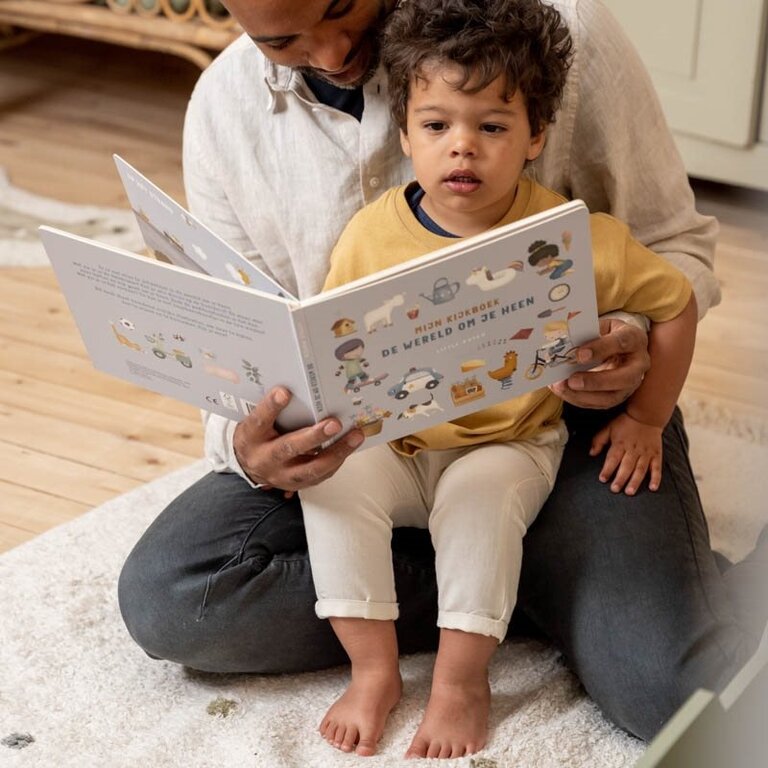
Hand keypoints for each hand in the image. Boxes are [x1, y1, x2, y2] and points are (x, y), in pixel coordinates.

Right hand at [232, 387, 363, 495]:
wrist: (248, 465)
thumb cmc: (257, 436)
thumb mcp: (257, 420)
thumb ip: (273, 408)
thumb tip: (299, 388)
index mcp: (251, 437)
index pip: (259, 420)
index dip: (271, 406)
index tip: (284, 392)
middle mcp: (264, 459)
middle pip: (288, 448)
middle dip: (314, 437)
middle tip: (334, 423)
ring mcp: (281, 476)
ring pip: (310, 469)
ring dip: (336, 452)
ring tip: (355, 436)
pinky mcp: (295, 485)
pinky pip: (319, 476)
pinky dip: (336, 461)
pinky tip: (349, 447)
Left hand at [549, 318, 648, 408]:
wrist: (619, 347)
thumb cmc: (607, 334)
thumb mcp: (600, 327)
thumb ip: (586, 332)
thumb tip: (563, 341)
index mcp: (634, 338)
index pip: (621, 343)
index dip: (600, 349)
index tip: (579, 355)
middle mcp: (638, 363)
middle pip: (624, 378)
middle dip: (595, 381)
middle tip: (571, 380)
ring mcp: (630, 383)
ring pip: (611, 397)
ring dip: (584, 395)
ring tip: (561, 387)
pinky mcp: (618, 396)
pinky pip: (599, 403)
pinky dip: (578, 399)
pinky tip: (563, 391)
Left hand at [589, 412, 662, 494]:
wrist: (647, 415)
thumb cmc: (625, 423)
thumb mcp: (609, 428)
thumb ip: (599, 440)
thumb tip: (591, 453)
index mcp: (620, 444)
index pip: (612, 458)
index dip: (607, 469)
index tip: (602, 479)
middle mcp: (633, 450)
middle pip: (626, 466)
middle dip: (620, 478)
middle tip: (615, 489)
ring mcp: (646, 453)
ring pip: (640, 469)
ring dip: (635, 481)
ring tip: (630, 492)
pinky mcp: (656, 455)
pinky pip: (656, 468)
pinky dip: (656, 478)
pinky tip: (652, 488)